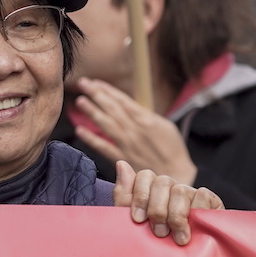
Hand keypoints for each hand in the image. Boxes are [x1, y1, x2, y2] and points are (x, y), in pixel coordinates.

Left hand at [73, 77, 198, 183]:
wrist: (176, 174)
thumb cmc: (173, 150)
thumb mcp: (165, 126)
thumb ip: (146, 116)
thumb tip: (130, 106)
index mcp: (146, 120)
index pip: (123, 100)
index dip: (108, 90)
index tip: (95, 82)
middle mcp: (134, 130)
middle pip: (112, 109)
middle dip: (96, 94)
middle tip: (82, 83)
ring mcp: (127, 145)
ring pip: (106, 124)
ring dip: (92, 112)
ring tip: (80, 101)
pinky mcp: (122, 159)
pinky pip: (104, 147)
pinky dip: (91, 139)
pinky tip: (80, 130)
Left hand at [112, 159, 223, 245]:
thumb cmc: (156, 248)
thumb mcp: (133, 226)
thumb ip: (125, 196)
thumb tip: (121, 164)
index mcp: (152, 192)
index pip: (145, 176)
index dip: (140, 195)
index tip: (137, 220)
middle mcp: (171, 189)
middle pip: (162, 181)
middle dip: (157, 209)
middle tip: (159, 233)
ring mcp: (191, 194)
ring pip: (180, 190)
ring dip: (176, 216)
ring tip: (178, 238)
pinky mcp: (211, 202)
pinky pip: (202, 195)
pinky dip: (196, 211)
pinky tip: (193, 230)